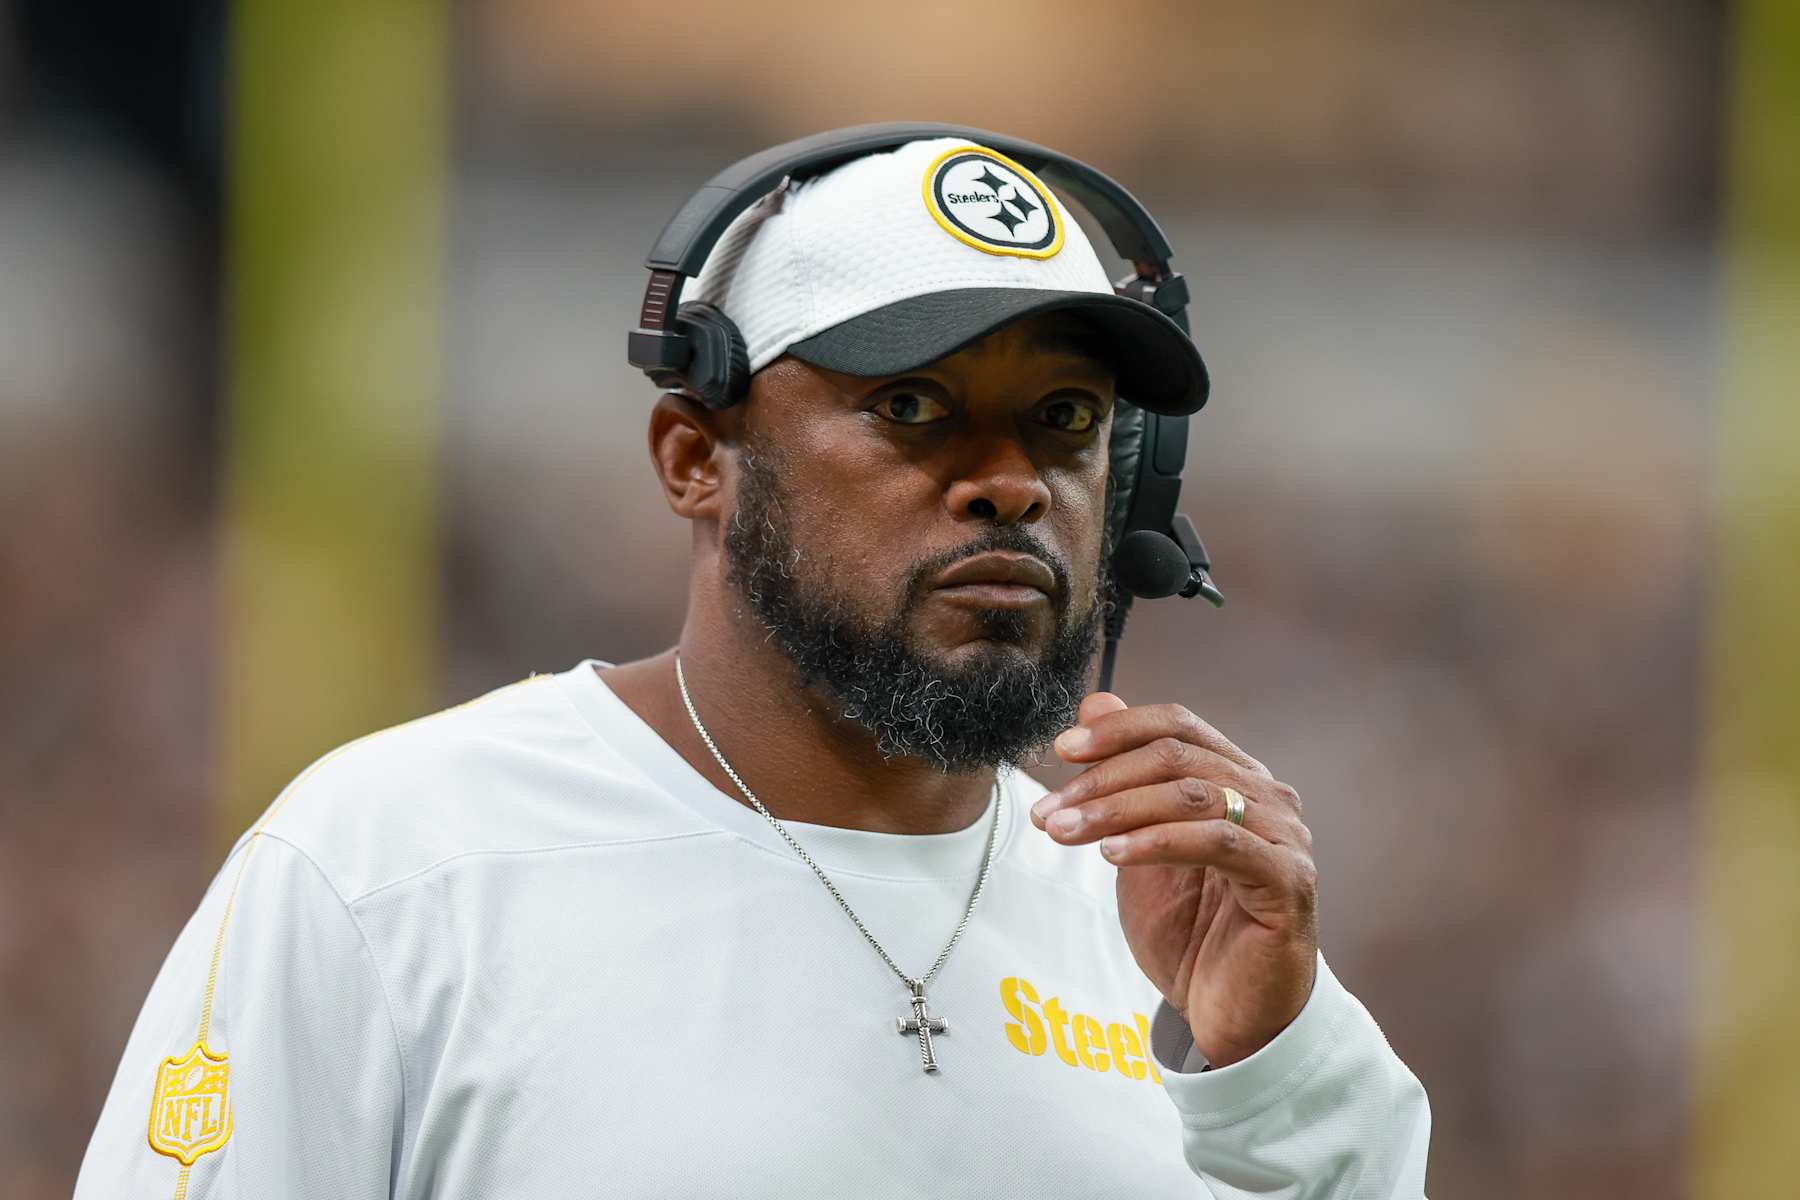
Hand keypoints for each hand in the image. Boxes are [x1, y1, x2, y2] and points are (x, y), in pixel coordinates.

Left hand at [1029, 693, 1318, 1066]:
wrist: (1230, 1015)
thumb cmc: (1190, 932)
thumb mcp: (1137, 846)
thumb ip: (1123, 779)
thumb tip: (1095, 701)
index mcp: (1237, 778)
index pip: (1177, 727)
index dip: (1117, 730)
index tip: (1060, 750)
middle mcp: (1268, 797)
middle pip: (1177, 758)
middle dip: (1102, 780)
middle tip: (1048, 811)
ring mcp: (1284, 837)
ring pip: (1191, 796)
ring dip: (1116, 810)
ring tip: (1063, 834)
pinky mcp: (1287, 881)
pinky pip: (1217, 842)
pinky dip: (1157, 842)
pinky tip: (1112, 855)